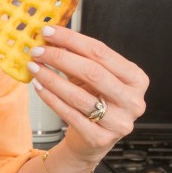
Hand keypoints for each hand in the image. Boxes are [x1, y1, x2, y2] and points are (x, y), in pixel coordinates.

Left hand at [27, 24, 148, 164]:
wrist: (92, 141)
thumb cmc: (95, 102)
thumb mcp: (92, 78)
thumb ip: (78, 57)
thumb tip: (52, 37)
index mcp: (136, 78)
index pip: (101, 52)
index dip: (72, 40)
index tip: (49, 31)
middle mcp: (132, 100)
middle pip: (92, 72)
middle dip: (60, 58)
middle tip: (38, 51)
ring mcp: (118, 122)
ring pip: (79, 95)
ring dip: (51, 78)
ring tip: (35, 68)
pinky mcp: (100, 138)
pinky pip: (70, 114)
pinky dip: (51, 98)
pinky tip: (39, 87)